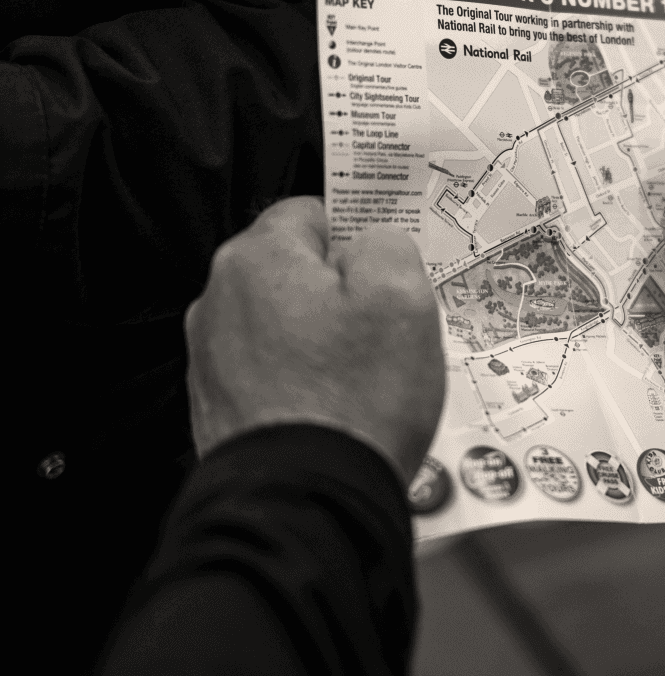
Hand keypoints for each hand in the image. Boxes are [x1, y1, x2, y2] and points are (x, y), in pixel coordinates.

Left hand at [185, 197, 444, 485]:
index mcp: (258, 259)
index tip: (389, 270)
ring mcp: (211, 359)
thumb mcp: (402, 296)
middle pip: (296, 273)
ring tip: (366, 381)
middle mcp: (219, 301)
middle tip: (388, 332)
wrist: (308, 501)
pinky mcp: (217, 408)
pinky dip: (304, 384)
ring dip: (322, 342)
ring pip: (285, 326)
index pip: (313, 213)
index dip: (359, 237)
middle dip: (342, 294)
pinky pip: (273, 375)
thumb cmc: (355, 399)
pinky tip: (337, 411)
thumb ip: (387, 244)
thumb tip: (371, 245)